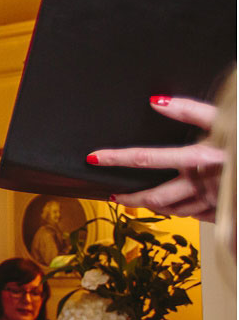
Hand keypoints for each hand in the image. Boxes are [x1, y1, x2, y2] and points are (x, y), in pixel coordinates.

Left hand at [88, 96, 222, 219]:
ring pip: (175, 211)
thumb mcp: (224, 119)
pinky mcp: (225, 210)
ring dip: (153, 207)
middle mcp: (203, 183)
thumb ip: (190, 111)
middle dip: (130, 198)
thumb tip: (156, 102)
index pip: (146, 158)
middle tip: (114, 197)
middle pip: (155, 196)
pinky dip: (183, 213)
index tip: (94, 158)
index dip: (116, 158)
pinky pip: (198, 217)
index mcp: (198, 158)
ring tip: (139, 202)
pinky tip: (177, 209)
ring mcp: (214, 201)